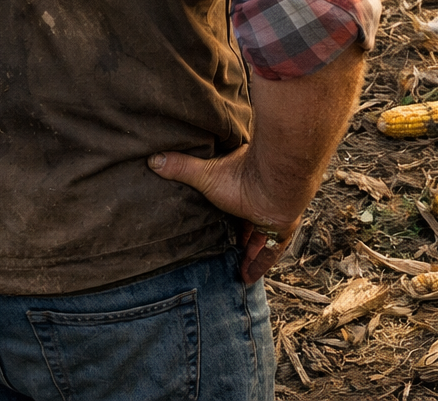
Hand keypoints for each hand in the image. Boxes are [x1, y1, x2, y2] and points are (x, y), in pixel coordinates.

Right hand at [149, 147, 300, 281]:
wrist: (276, 181)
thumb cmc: (242, 175)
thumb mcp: (206, 174)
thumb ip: (182, 167)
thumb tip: (154, 159)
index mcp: (246, 183)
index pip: (238, 203)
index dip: (230, 216)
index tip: (222, 227)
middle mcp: (263, 199)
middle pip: (252, 222)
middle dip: (242, 237)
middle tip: (228, 252)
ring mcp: (275, 214)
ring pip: (264, 238)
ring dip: (251, 253)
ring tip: (235, 269)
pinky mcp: (283, 228)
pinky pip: (272, 250)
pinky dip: (260, 263)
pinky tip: (247, 278)